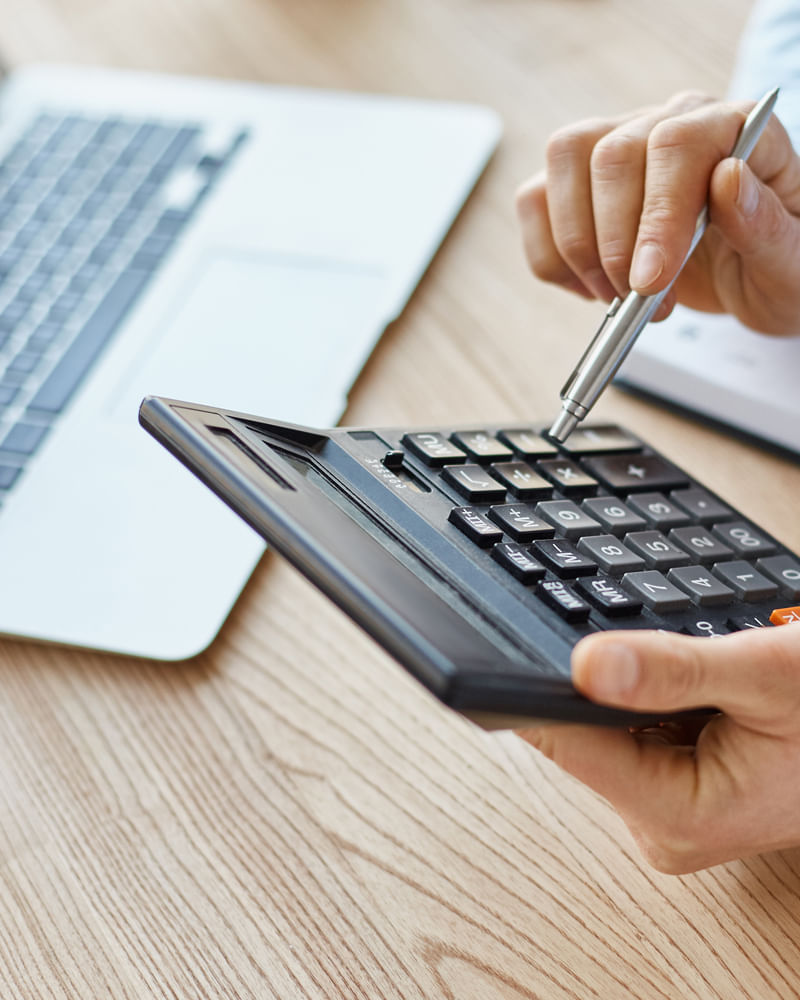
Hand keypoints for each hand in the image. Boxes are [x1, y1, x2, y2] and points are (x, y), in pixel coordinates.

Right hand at [515, 92, 799, 334]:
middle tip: (638, 300)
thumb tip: (727, 180)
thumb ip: (766, 224)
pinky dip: (550, 255)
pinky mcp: (581, 184)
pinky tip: (590, 288)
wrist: (753, 279)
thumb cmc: (778, 267)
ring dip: (576, 245)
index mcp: (734, 128)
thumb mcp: (791, 263)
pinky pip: (536, 200)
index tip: (650, 280)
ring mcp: (620, 147)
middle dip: (613, 242)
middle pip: (610, 153)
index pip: (676, 143)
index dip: (656, 214)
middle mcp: (670, 124)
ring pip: (564, 161)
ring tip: (616, 297)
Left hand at [520, 624, 799, 872]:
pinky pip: (633, 729)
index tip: (515, 640)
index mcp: (679, 815)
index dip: (540, 687)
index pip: (568, 744)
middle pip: (583, 733)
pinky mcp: (676, 786)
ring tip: (694, 670)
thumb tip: (585, 666)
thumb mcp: (767, 675)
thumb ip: (675, 670)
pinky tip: (692, 684)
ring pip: (607, 726)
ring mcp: (670, 807)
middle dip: (604, 682)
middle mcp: (664, 824)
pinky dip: (649, 697)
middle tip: (659, 646)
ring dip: (631, 687)